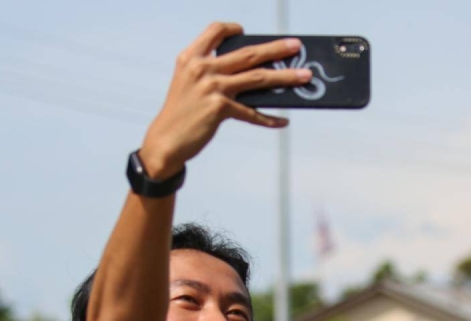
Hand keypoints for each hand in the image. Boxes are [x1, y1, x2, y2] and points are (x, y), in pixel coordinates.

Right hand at [139, 23, 312, 177]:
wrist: (165, 141)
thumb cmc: (181, 113)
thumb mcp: (189, 84)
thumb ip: (212, 72)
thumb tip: (252, 73)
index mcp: (191, 57)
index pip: (216, 31)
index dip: (233, 29)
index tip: (247, 33)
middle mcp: (202, 68)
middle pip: (247, 53)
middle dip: (276, 49)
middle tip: (296, 46)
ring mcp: (211, 87)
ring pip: (257, 78)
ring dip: (285, 77)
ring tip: (304, 77)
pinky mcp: (219, 108)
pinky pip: (252, 112)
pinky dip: (269, 119)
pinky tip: (283, 121)